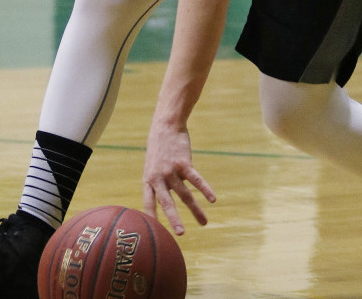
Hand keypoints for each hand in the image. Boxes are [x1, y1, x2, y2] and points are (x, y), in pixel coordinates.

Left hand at [142, 119, 215, 235]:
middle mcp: (158, 177)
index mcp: (148, 180)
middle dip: (174, 219)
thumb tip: (164, 206)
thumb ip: (157, 185)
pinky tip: (212, 199)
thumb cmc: (159, 149)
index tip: (153, 235)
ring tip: (204, 223)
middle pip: (167, 202)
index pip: (148, 203)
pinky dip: (205, 189)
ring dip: (196, 210)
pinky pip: (196, 179)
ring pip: (185, 194)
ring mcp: (171, 170)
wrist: (165, 126)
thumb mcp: (152, 166)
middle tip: (181, 234)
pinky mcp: (183, 162)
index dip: (151, 218)